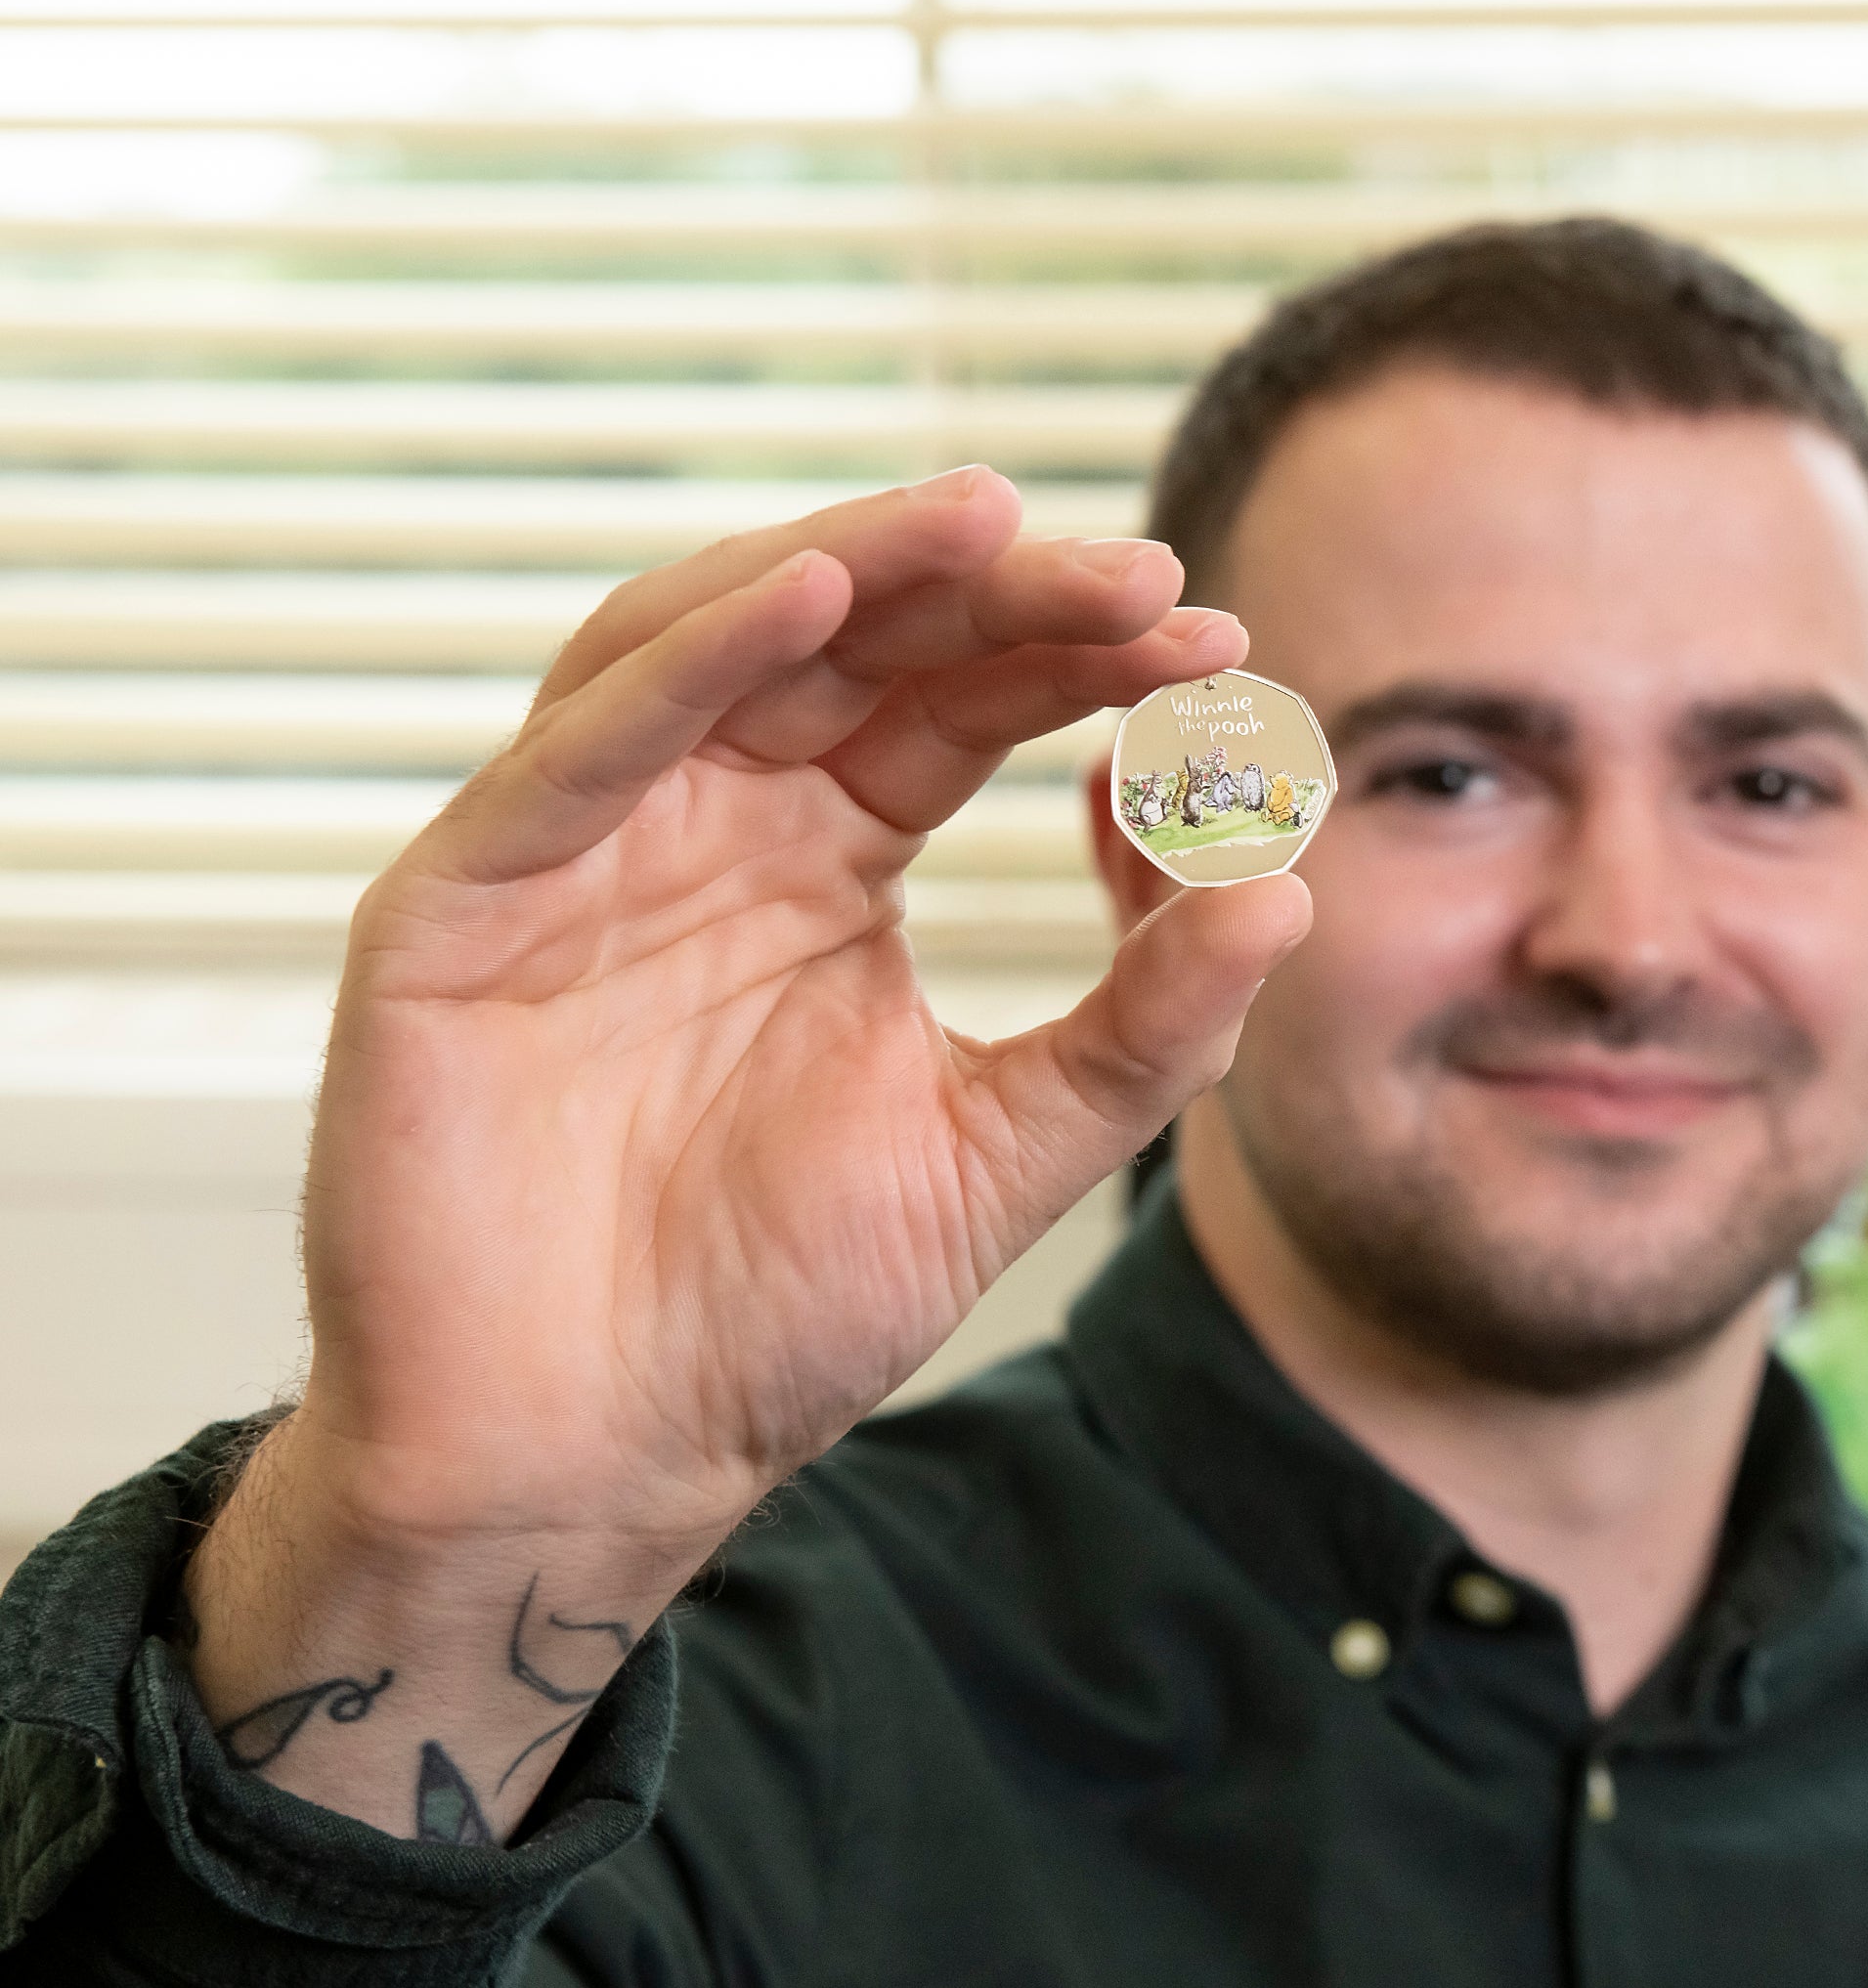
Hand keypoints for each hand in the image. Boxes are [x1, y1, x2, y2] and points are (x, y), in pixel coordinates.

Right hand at [185, 468, 1309, 1840]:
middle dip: (996, 591)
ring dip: (845, 566)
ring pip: (704, 643)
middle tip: (1139, 571)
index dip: (1075, 657)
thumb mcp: (1004, 1153)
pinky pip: (576, 750)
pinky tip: (808, 598)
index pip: (956, 705)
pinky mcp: (458, 906)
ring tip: (986, 522)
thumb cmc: (774, 1314)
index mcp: (823, 863)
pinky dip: (686, 663)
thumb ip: (1145, 1031)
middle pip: (851, 643)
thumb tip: (1288, 890)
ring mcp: (576, 852)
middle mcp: (702, 826)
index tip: (1213, 634)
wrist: (593, 1465)